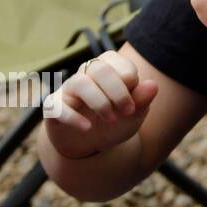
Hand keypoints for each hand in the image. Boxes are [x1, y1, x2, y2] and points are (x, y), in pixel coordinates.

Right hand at [42, 52, 158, 159]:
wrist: (91, 144)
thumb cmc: (115, 121)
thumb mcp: (134, 114)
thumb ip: (143, 99)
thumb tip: (153, 85)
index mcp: (109, 68)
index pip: (117, 62)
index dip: (129, 81)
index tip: (134, 104)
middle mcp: (86, 74)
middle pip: (99, 68)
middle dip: (117, 90)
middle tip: (127, 111)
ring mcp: (68, 89)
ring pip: (80, 82)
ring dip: (99, 102)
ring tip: (111, 119)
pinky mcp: (54, 107)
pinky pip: (57, 105)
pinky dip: (73, 117)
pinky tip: (87, 128)